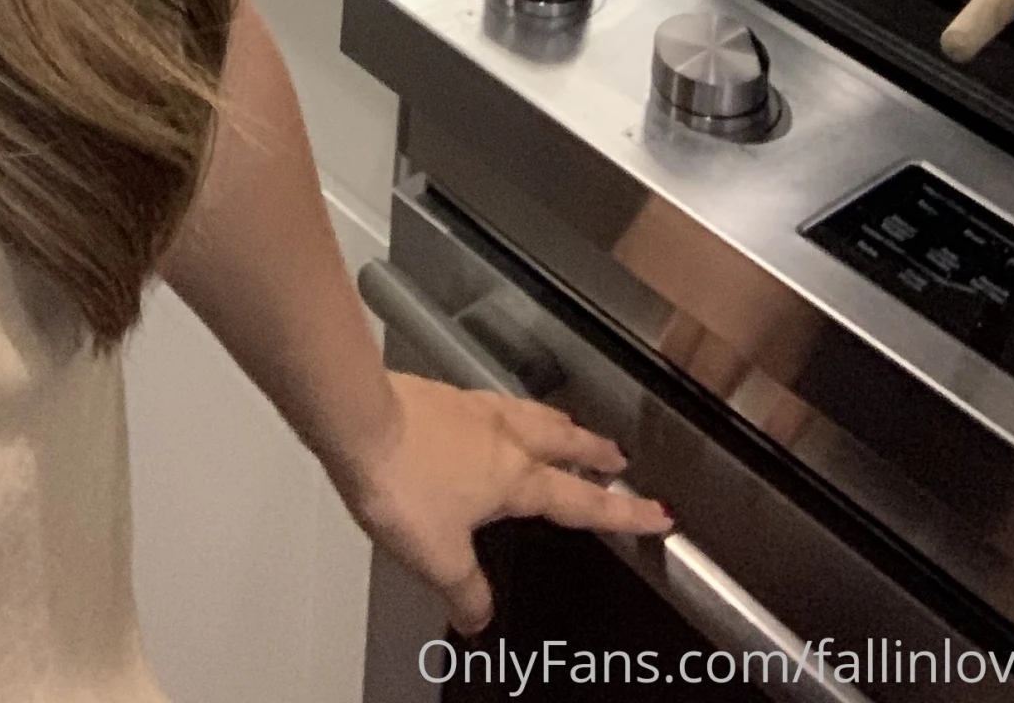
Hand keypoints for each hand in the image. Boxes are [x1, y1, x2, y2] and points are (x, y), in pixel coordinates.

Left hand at [335, 372, 673, 637]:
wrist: (357, 418)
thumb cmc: (400, 479)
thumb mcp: (438, 557)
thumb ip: (466, 591)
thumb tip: (478, 618)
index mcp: (515, 477)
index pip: (581, 501)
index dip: (622, 512)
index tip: (656, 513)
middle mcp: (502, 436)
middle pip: (562, 442)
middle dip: (594, 451)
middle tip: (617, 455)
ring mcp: (470, 409)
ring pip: (529, 413)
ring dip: (555, 421)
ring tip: (566, 424)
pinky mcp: (438, 395)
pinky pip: (488, 401)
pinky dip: (506, 407)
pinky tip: (491, 410)